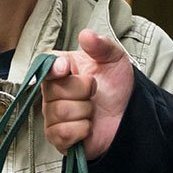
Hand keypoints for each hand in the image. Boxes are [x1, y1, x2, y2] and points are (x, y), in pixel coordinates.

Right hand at [43, 30, 132, 159]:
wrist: (129, 114)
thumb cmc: (116, 86)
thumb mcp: (114, 60)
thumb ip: (101, 45)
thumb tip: (86, 34)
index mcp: (61, 71)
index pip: (44, 65)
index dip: (54, 68)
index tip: (67, 69)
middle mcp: (51, 93)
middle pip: (53, 90)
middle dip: (82, 91)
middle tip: (94, 91)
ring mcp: (53, 116)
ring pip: (60, 112)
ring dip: (85, 111)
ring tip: (92, 110)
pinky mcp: (58, 138)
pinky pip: (63, 132)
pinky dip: (82, 129)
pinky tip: (88, 126)